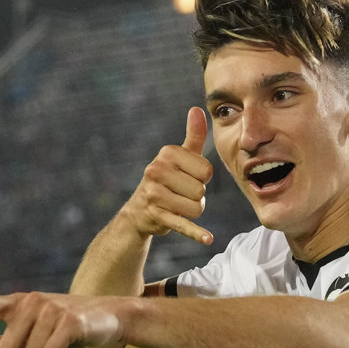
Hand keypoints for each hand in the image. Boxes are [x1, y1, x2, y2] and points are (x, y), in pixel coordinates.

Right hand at [121, 107, 214, 244]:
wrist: (140, 210)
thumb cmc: (168, 179)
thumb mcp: (180, 157)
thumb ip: (193, 136)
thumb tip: (198, 109)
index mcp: (166, 153)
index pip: (206, 170)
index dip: (202, 178)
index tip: (187, 177)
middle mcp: (156, 171)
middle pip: (201, 191)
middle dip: (197, 196)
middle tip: (180, 194)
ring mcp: (155, 194)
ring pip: (197, 208)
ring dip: (193, 211)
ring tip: (178, 205)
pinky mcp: (157, 216)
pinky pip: (184, 225)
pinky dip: (196, 233)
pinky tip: (208, 238)